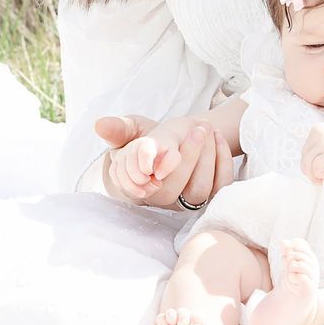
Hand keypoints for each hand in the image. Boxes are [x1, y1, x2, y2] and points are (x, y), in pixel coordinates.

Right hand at [95, 114, 233, 209]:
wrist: (165, 152)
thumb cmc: (145, 144)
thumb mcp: (128, 132)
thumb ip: (117, 130)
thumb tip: (100, 125)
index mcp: (139, 184)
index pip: (147, 185)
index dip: (160, 168)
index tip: (168, 146)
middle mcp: (161, 197)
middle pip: (176, 189)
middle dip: (189, 158)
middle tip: (197, 128)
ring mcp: (184, 199)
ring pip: (200, 191)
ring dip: (207, 158)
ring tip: (206, 129)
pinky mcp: (208, 196)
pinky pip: (220, 187)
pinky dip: (223, 162)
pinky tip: (218, 138)